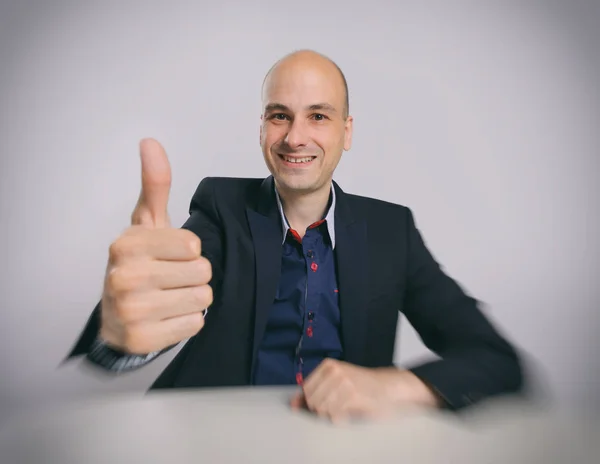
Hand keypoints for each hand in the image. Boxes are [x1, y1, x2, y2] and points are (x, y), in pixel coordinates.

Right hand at [99, 138, 212, 353]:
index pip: (194, 245)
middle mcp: (125, 277)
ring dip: (192, 300)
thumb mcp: (145, 225)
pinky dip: (187, 322)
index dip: (189, 252)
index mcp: (127, 244)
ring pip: (203, 299)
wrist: (115, 317)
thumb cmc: (138, 266)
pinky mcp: (143, 339)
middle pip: (203, 272)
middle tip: (169, 280)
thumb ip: (154, 185)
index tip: (168, 257)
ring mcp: (132, 311)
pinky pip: (195, 324)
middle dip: (193, 276)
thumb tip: (150, 142)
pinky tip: (166, 318)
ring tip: (168, 298)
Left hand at [290, 359, 440, 421]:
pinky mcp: (353, 395)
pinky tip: (347, 414)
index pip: (305, 390)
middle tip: (335, 407)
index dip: (311, 402)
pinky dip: (339, 419)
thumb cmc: (359, 385)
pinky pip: (334, 415)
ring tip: (342, 409)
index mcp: (328, 365)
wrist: (388, 386)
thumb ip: (314, 392)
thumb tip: (292, 405)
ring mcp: (344, 382)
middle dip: (320, 410)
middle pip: (312, 401)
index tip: (322, 404)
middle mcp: (334, 370)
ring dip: (330, 415)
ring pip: (321, 409)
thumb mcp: (335, 382)